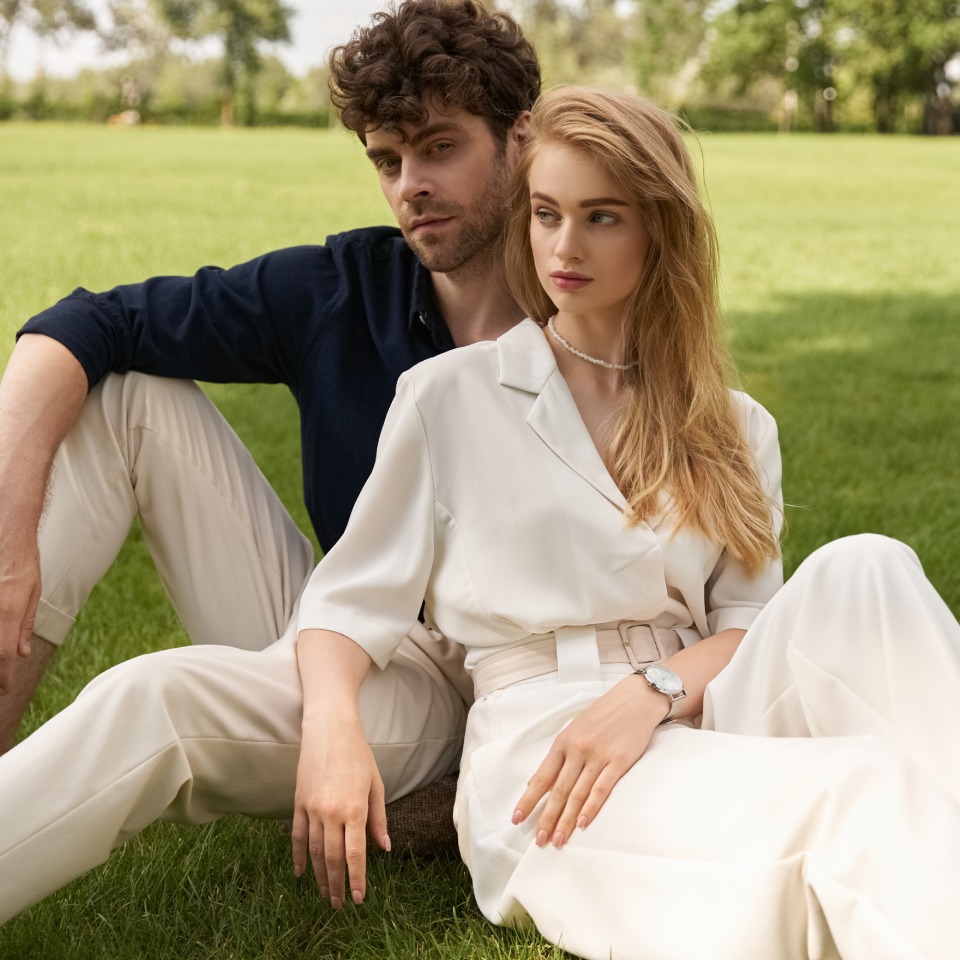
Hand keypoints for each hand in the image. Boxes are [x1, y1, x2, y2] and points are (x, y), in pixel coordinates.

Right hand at [0, 531, 40, 692]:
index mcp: (9, 611)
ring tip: (2, 669)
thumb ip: (24, 625)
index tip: (5, 689)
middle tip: (1, 686)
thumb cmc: (23, 563)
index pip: (3, 655)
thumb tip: (21, 653)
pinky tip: (0, 645)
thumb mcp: (33, 593)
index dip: (4, 677)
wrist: (8, 534)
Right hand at [291, 718, 389, 908]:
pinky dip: (299, 857)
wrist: (329, 730)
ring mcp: (312, 808)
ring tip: (324, 894)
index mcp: (354, 808)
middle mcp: (331, 812)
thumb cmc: (358, 755)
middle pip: (333, 858)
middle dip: (336, 884)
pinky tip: (300, 873)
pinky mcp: (299, 802)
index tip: (358, 898)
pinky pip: (298, 836)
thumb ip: (378, 818)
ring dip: (319, 875)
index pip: (355, 854)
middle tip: (338, 905)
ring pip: (315, 851)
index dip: (357, 879)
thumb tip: (384, 848)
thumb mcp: (375, 784)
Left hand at [511, 674, 667, 847]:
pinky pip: (602, 788)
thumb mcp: (574, 730)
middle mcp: (578, 749)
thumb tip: (537, 781)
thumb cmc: (602, 716)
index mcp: (563, 742)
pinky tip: (582, 823)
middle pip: (558, 790)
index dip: (528, 800)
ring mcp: (598, 756)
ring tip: (557, 839)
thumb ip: (558, 756)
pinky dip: (591, 807)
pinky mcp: (619, 761)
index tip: (517, 818)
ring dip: (566, 820)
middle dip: (547, 817)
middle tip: (539, 840)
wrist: (634, 700)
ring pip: (577, 794)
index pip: (542, 777)